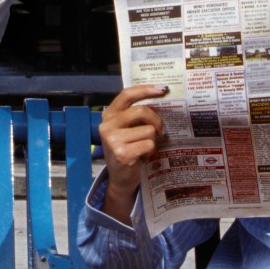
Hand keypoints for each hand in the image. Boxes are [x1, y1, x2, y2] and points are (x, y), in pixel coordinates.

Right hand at [97, 84, 169, 218]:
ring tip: (144, 149)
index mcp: (109, 116)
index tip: (162, 88)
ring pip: (148, 130)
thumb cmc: (128, 151)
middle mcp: (107, 126)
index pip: (127, 95)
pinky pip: (148, 145)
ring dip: (152, 141)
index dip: (145, 90)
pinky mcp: (122, 154)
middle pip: (141, 111)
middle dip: (156, 120)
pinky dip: (151, 152)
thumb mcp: (127, 130)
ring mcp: (113, 140)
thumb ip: (136, 116)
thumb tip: (160, 99)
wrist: (120, 179)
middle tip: (161, 130)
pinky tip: (143, 157)